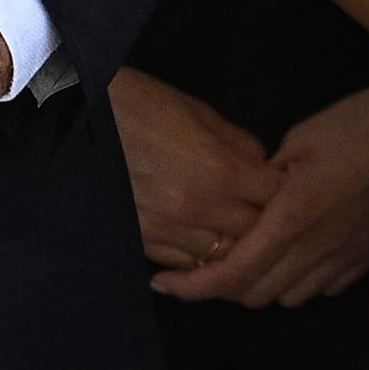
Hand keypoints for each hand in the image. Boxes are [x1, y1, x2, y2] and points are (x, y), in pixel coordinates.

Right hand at [110, 67, 279, 275]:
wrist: (83, 118)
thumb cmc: (144, 105)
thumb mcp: (202, 113)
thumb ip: (240, 146)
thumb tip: (265, 168)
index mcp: (221, 170)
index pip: (276, 197)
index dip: (286, 191)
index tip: (284, 185)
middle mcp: (199, 208)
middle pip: (255, 234)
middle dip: (267, 223)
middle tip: (268, 214)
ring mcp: (168, 230)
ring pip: (222, 258)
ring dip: (234, 246)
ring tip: (238, 233)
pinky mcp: (142, 242)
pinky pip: (184, 264)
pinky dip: (199, 257)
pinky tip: (203, 242)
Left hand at [156, 80, 368, 307]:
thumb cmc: (358, 125)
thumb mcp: (300, 139)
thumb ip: (264, 179)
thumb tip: (241, 204)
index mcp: (293, 216)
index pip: (231, 273)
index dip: (191, 287)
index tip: (163, 283)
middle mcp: (317, 248)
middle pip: (254, 294)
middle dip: (223, 286)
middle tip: (208, 262)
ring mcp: (345, 258)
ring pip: (287, 297)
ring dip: (262, 284)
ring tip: (254, 257)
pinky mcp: (367, 259)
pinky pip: (322, 288)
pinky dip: (299, 280)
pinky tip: (298, 254)